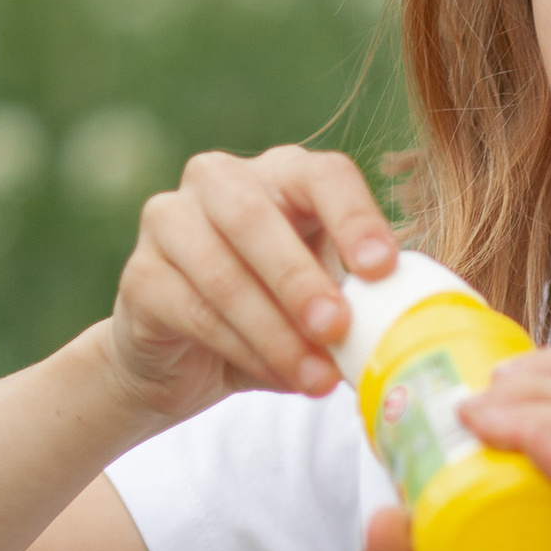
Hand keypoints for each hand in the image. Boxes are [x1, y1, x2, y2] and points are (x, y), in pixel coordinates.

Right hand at [104, 144, 396, 431]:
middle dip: (300, 278)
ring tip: (316, 377)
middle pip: (255, 215)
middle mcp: (218, 181)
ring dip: (274, 331)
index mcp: (280, 173)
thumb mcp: (324, 302)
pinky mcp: (138, 277)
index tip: (381, 269)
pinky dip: (241, 348)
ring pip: (222, 271)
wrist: (187, 361)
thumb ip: (358, 302)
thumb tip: (411, 328)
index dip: (353, 217)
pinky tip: (277, 375)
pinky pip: (192, 311)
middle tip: (337, 329)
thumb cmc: (274, 317)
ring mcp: (168, 222)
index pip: (322, 175)